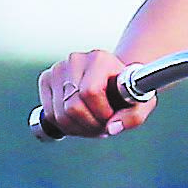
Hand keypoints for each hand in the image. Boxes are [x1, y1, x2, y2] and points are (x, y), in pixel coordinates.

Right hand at [35, 47, 153, 140]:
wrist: (112, 80)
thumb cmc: (127, 92)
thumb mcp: (141, 103)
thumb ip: (133, 117)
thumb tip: (111, 128)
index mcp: (100, 59)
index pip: (91, 92)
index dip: (102, 113)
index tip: (112, 116)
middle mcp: (76, 59)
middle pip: (72, 107)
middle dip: (90, 125)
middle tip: (102, 125)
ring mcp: (58, 68)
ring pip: (59, 115)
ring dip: (78, 128)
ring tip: (92, 122)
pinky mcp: (46, 79)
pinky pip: (49, 115)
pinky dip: (64, 126)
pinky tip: (78, 120)